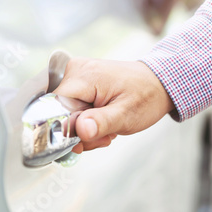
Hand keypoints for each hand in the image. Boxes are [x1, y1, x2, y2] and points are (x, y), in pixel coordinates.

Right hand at [53, 58, 174, 152]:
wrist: (157, 82)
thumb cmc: (145, 97)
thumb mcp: (127, 115)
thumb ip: (101, 123)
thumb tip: (80, 130)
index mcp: (84, 76)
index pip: (55, 107)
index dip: (65, 128)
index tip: (84, 141)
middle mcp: (73, 70)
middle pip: (57, 111)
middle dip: (77, 131)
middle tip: (102, 136)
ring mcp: (73, 73)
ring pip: (61, 111)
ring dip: (81, 128)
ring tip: (105, 129)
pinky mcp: (75, 80)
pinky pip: (68, 106)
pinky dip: (82, 120)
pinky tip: (99, 121)